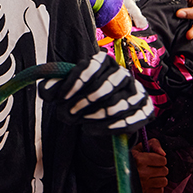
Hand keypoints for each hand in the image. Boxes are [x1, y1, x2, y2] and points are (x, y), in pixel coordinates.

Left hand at [38, 51, 152, 130]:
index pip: (91, 66)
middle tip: (69, 114)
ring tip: (81, 123)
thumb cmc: (80, 99)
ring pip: (118, 105)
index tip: (61, 98)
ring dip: (95, 116)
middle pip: (104, 87)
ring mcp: (137, 92)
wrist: (101, 117)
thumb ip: (52, 88)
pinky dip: (109, 127)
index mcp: (104, 61)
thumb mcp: (64, 91)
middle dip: (83, 103)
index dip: (75, 82)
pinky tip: (91, 130)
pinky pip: (130, 120)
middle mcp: (122, 74)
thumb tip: (46, 91)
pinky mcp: (146, 111)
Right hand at [132, 138, 167, 192]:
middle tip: (151, 167)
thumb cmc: (131, 159)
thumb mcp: (139, 147)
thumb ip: (154, 144)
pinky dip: (157, 187)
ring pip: (164, 181)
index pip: (162, 160)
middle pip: (164, 171)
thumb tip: (163, 153)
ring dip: (160, 178)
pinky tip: (150, 183)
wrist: (118, 173)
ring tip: (151, 175)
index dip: (159, 158)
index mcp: (139, 159)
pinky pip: (160, 191)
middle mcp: (141, 173)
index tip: (153, 159)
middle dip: (160, 168)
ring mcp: (143, 184)